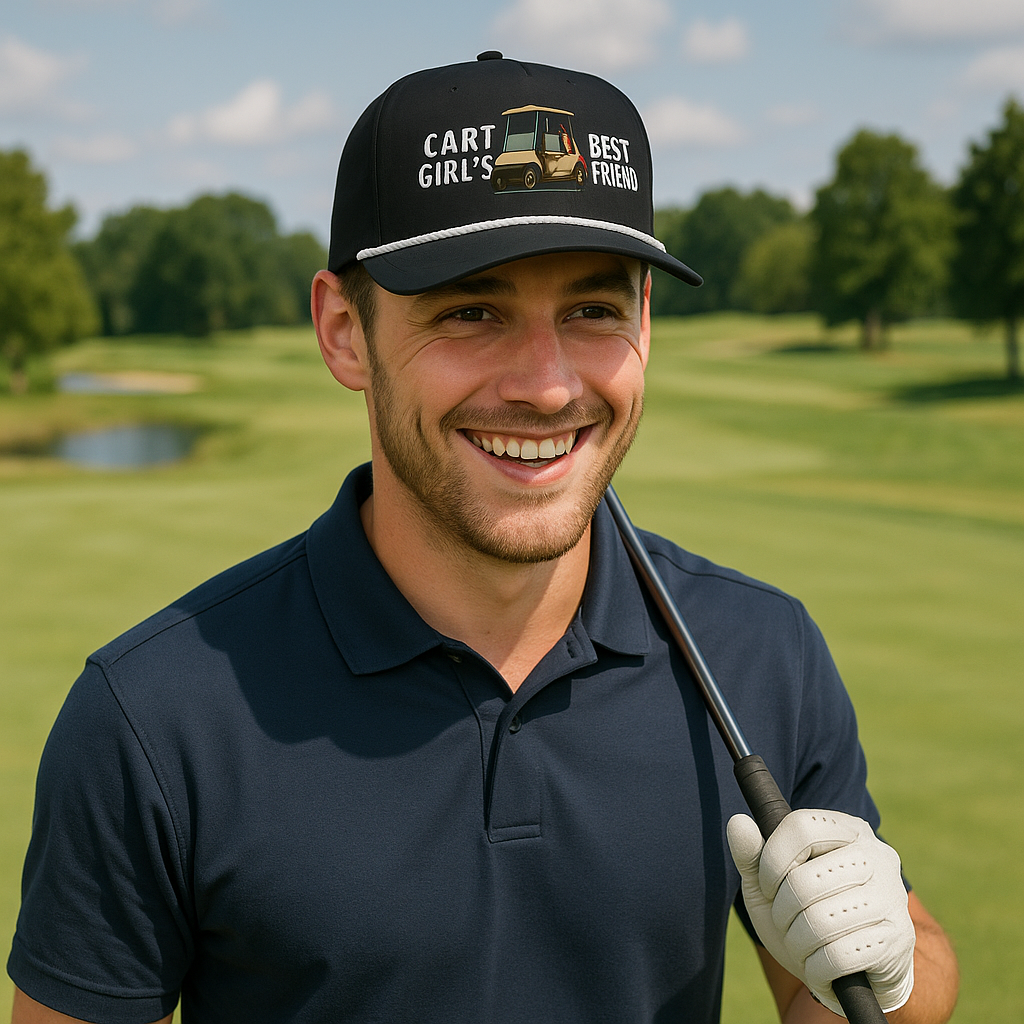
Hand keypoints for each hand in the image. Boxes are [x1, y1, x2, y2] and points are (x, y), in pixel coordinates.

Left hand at [727, 808, 914, 1015]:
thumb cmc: (806, 918)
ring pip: (819, 922)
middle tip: (788, 923)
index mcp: (848, 830)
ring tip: (804, 946)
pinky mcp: (898, 939)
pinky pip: (837, 956)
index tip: (767, 885)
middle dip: (782, 912)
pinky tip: (822, 967)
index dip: (772, 860)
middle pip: (804, 880)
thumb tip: (738, 822)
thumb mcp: (771, 886)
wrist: (854, 975)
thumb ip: (753, 855)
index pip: (800, 826)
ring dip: (797, 943)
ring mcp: (892, 897)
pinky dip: (816, 968)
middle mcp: (877, 855)